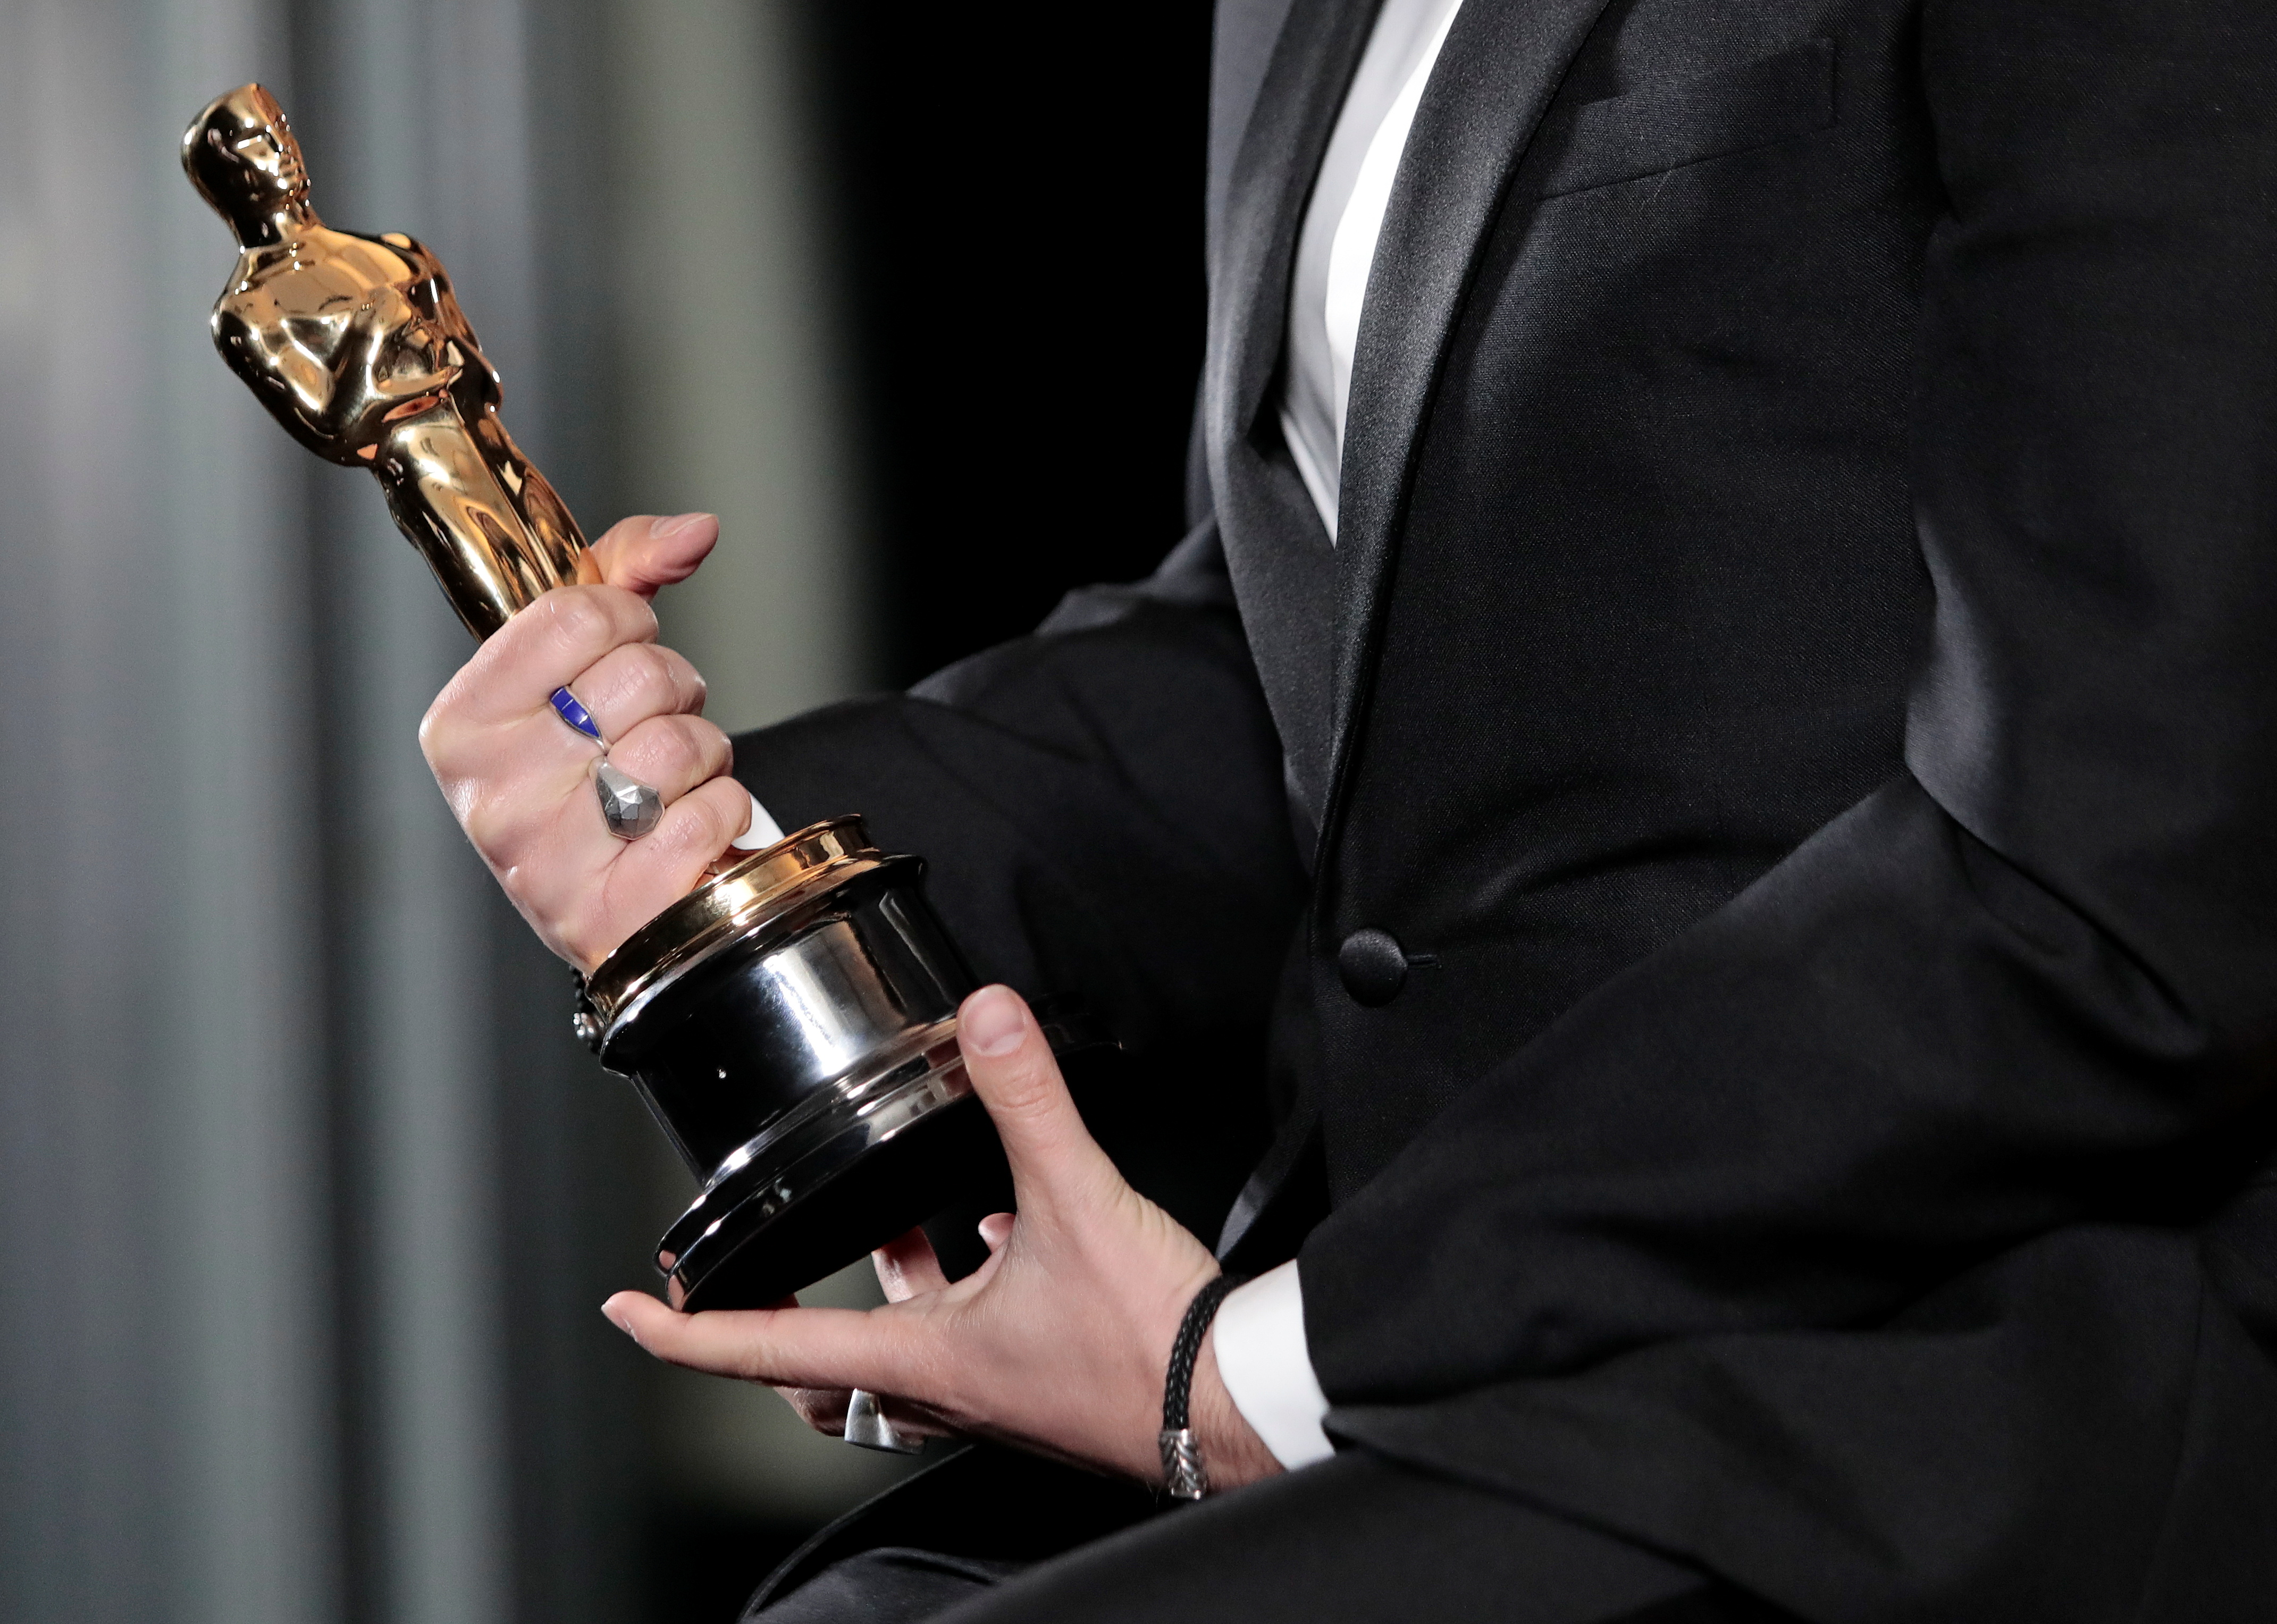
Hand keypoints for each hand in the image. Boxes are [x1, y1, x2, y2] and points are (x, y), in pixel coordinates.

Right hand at [421, 512, 755, 970]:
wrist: (606, 908)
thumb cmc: (587, 781)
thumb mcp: (579, 673)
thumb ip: (625, 579)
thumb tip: (696, 529)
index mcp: (461, 725)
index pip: (577, 615)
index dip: (630, 622)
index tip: (625, 650)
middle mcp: (491, 794)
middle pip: (639, 675)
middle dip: (675, 691)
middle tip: (652, 725)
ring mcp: (546, 861)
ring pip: (679, 743)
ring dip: (702, 754)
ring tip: (668, 781)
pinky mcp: (612, 912)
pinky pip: (709, 815)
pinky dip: (722, 812)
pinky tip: (684, 829)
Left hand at [603, 985, 1285, 1490]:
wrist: (1233, 1404)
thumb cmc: (1150, 1343)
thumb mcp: (1077, 1199)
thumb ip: (1028, 1101)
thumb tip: (987, 1018)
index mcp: (923, 1359)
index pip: (767, 1350)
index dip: (685, 1330)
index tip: (631, 1309)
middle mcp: (945, 1388)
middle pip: (824, 1368)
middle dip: (782, 1322)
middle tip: (758, 1273)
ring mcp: (993, 1391)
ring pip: (902, 1351)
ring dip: (886, 1289)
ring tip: (892, 1224)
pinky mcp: (1042, 1380)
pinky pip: (975, 1338)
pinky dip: (968, 1285)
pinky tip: (1004, 1232)